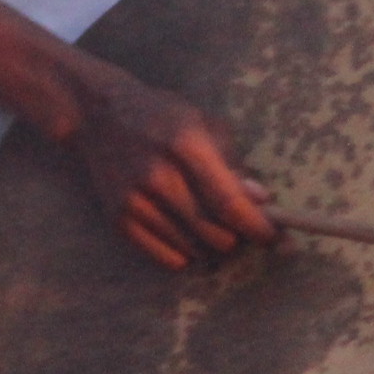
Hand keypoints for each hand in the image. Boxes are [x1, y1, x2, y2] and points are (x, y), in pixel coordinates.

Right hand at [65, 61, 275, 269]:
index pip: (229, 202)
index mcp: (186, 144)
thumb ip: (233, 163)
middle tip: (242, 228)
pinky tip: (188, 236)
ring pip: (195, 250)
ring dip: (213, 246)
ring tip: (214, 228)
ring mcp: (135, 200)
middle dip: (238, 238)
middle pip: (215, 233)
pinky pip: (167, 259)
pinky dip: (187, 255)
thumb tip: (262, 201)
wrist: (98, 114)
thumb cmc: (161, 116)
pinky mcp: (118, 219)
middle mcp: (159, 175)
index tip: (275, 238)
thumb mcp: (203, 123)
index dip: (258, 227)